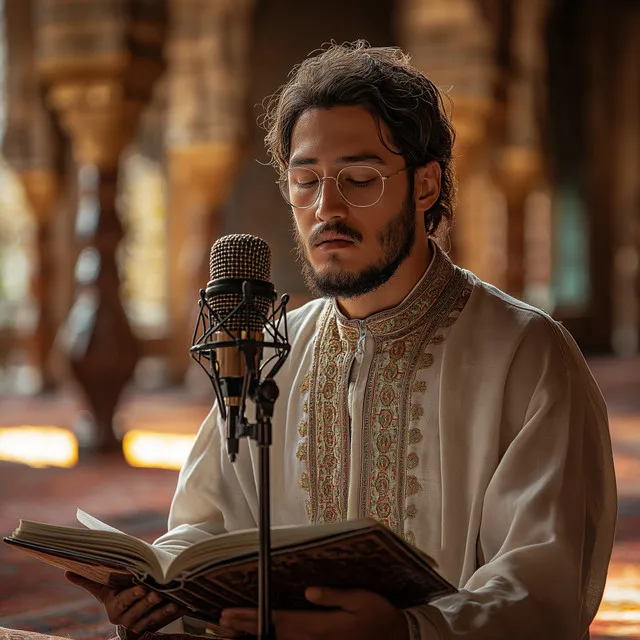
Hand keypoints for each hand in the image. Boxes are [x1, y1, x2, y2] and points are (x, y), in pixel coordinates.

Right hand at [65, 572, 187, 637]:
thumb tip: (66, 572)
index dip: (133, 595)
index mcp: (114, 609)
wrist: (128, 614)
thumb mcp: (103, 589)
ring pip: (152, 618)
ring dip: (162, 609)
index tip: (141, 587)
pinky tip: (180, 605)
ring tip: (170, 599)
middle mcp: (126, 620)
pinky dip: (172, 613)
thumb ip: (88, 581)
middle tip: (156, 592)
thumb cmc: (115, 594)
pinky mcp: (155, 626)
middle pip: (139, 611)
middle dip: (147, 601)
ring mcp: (141, 625)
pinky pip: (164, 621)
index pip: (124, 602)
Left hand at [220, 587, 409, 639]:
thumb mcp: (362, 600)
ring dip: (256, 634)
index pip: (278, 620)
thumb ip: (334, 596)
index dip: (252, 616)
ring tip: (235, 628)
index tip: (231, 613)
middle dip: (246, 626)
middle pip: (272, 633)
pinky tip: (265, 635)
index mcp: (320, 626)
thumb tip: (308, 592)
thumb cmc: (379, 616)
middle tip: (222, 620)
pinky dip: (275, 639)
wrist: (395, 639)